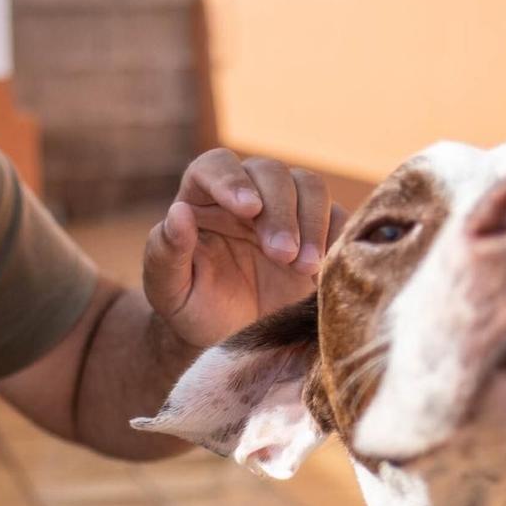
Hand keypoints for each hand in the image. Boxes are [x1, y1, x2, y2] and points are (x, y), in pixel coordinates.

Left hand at [143, 150, 345, 348]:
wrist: (230, 341)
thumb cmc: (193, 309)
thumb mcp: (167, 289)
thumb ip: (166, 251)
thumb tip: (178, 212)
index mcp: (203, 198)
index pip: (216, 165)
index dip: (231, 179)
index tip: (248, 208)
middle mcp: (247, 196)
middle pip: (271, 172)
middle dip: (279, 211)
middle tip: (281, 255)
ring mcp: (285, 211)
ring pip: (308, 186)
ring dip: (312, 221)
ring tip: (304, 267)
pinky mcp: (317, 233)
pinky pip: (338, 217)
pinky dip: (338, 236)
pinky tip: (326, 269)